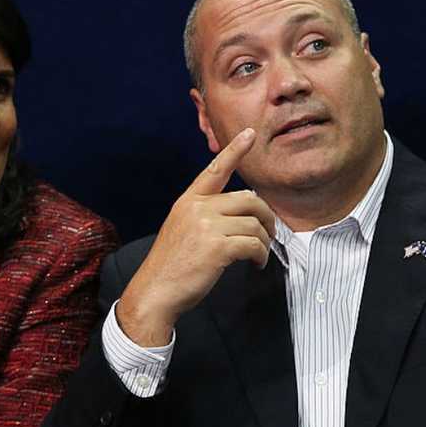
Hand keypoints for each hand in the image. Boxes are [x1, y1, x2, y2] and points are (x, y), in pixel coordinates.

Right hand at [117, 128, 275, 346]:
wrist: (155, 292)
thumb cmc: (171, 266)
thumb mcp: (182, 230)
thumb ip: (206, 216)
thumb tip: (242, 214)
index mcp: (188, 201)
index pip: (215, 170)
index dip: (235, 150)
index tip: (250, 134)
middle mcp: (197, 208)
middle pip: (249, 199)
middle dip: (266, 217)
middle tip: (270, 233)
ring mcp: (207, 226)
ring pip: (254, 223)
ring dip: (264, 240)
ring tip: (260, 254)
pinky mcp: (217, 248)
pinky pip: (253, 244)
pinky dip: (261, 255)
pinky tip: (256, 263)